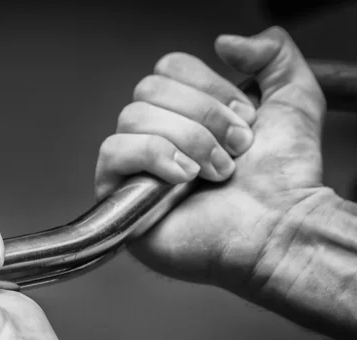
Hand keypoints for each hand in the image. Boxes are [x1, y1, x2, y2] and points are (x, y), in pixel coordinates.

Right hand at [95, 27, 331, 293]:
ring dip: (186, 141)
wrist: (280, 230)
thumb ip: (272, 55)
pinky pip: (113, 152)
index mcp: (186, 113)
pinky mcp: (119, 195)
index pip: (168, 68)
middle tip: (235, 150)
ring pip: (133, 117)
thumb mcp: (294, 99)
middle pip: (148, 90)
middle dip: (201, 117)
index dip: (208, 87)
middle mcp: (157, 135)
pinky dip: (153, 156)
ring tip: (216, 172)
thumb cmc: (285, 178)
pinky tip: (184, 178)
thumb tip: (224, 41)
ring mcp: (135, 166)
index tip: (244, 119)